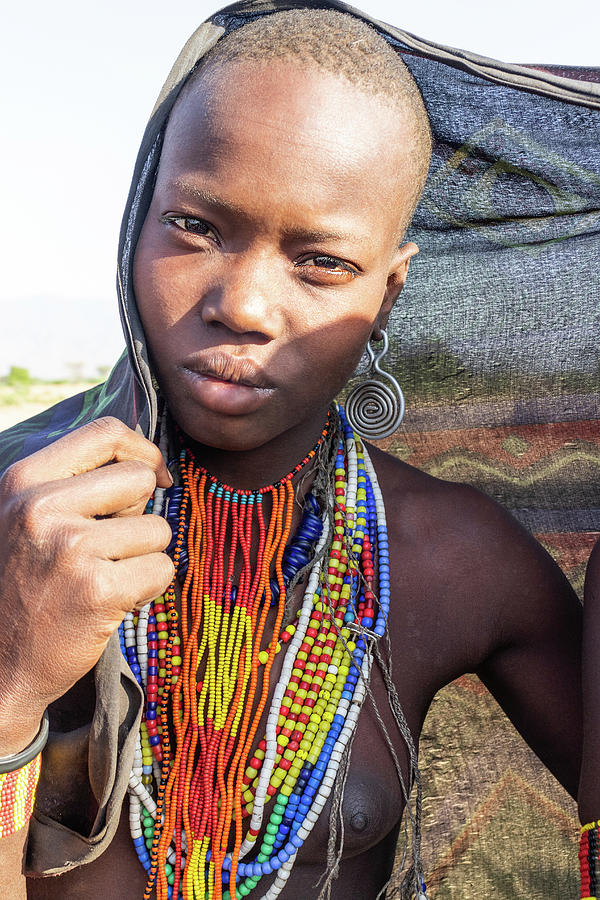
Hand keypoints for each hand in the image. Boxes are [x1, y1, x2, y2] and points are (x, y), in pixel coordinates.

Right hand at [0, 417, 173, 752]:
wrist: (1, 664)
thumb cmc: (26, 585)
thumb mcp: (29, 518)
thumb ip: (75, 484)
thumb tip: (150, 463)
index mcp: (24, 480)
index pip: (105, 432)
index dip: (142, 450)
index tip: (153, 476)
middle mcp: (42, 507)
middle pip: (141, 479)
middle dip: (141, 514)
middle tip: (113, 547)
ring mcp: (70, 547)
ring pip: (158, 529)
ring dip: (144, 558)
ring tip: (105, 579)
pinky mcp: (97, 588)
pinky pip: (161, 569)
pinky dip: (147, 589)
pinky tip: (112, 603)